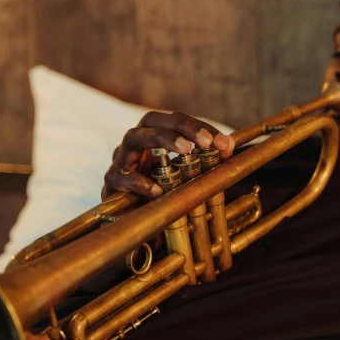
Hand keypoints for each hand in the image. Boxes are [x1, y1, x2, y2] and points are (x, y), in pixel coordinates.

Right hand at [101, 112, 235, 199]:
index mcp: (151, 137)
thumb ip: (205, 160)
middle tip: (206, 141)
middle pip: (151, 120)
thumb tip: (228, 147)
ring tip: (187, 150)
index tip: (224, 142)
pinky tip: (158, 190)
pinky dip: (140, 182)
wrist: (128, 219)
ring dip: (162, 139)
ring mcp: (120, 160)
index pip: (174, 121)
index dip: (200, 127)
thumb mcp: (184, 175)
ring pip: (132, 138)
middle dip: (181, 126)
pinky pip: (121, 177)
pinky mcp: (111, 182)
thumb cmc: (158, 192)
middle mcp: (134, 144)